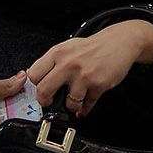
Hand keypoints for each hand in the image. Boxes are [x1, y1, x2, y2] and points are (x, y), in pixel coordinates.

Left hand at [27, 19, 152, 118]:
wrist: (118, 42)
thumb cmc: (91, 47)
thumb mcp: (66, 48)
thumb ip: (51, 62)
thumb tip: (36, 79)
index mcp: (56, 54)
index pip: (33, 75)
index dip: (33, 86)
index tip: (36, 91)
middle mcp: (68, 64)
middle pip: (44, 91)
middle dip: (45, 102)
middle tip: (49, 103)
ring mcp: (83, 76)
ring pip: (69, 103)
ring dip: (71, 107)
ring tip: (72, 103)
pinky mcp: (99, 85)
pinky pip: (87, 105)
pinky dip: (84, 109)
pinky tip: (83, 108)